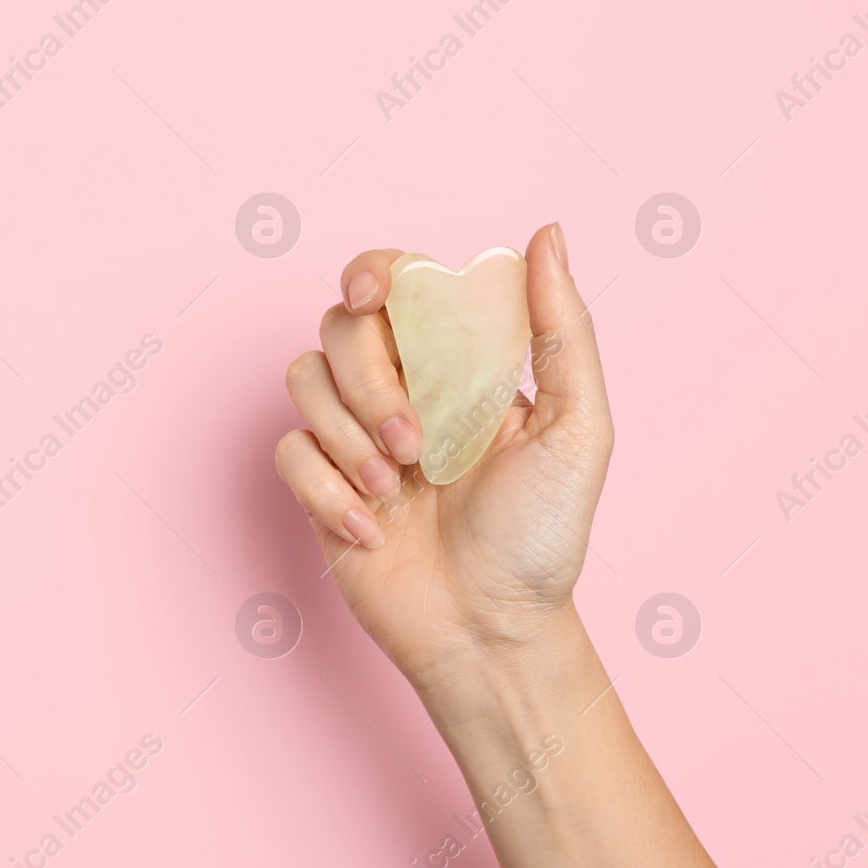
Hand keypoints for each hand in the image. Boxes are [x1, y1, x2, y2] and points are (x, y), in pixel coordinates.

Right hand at [275, 223, 612, 695]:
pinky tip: (373, 530)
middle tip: (416, 444)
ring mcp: (356, 436)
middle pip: (340, 327)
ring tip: (397, 489)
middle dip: (370, 382)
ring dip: (347, 434)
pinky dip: (327, 490)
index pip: (396, 282)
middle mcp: (401, 389)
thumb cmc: (542, 538)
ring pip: (303, 379)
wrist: (491, 633)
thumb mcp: (578, 430)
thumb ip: (563, 330)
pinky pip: (289, 452)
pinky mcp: (320, 485)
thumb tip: (549, 234)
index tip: (375, 296)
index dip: (373, 274)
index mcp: (459, 364)